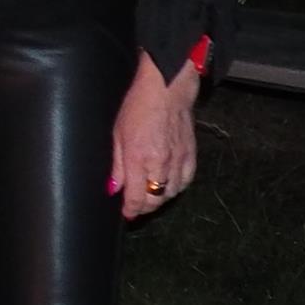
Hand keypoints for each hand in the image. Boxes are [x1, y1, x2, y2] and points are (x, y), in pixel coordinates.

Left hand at [110, 51, 202, 218]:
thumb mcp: (117, 134)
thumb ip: (116, 165)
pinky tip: (167, 186)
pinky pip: (185, 182)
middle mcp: (160, 164)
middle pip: (154, 200)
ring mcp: (178, 161)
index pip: (136, 197)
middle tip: (136, 205)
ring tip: (149, 196)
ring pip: (170, 194)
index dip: (131, 210)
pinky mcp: (191, 155)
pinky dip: (176, 188)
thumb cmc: (137, 107)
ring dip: (159, 199)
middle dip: (144, 207)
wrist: (166, 90)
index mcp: (138, 158)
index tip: (126, 214)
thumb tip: (113, 189)